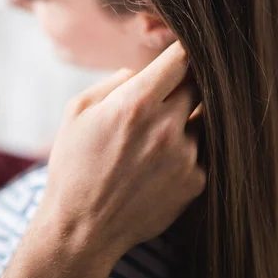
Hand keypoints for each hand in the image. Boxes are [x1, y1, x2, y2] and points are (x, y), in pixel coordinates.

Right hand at [40, 41, 205, 262]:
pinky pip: (202, 152)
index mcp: (136, 104)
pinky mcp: (195, 182)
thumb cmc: (73, 166)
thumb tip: (139, 71)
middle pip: (199, 86)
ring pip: (204, 119)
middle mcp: (167, 127)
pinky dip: (187, 150)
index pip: (180, 60)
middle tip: (168, 93)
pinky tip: (159, 164)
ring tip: (159, 134)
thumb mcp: (76, 113)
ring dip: (187, 118)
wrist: (82, 227)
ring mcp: (186, 156)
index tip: (184, 50)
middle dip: (186, 83)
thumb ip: (112, 82)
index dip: (184, 50)